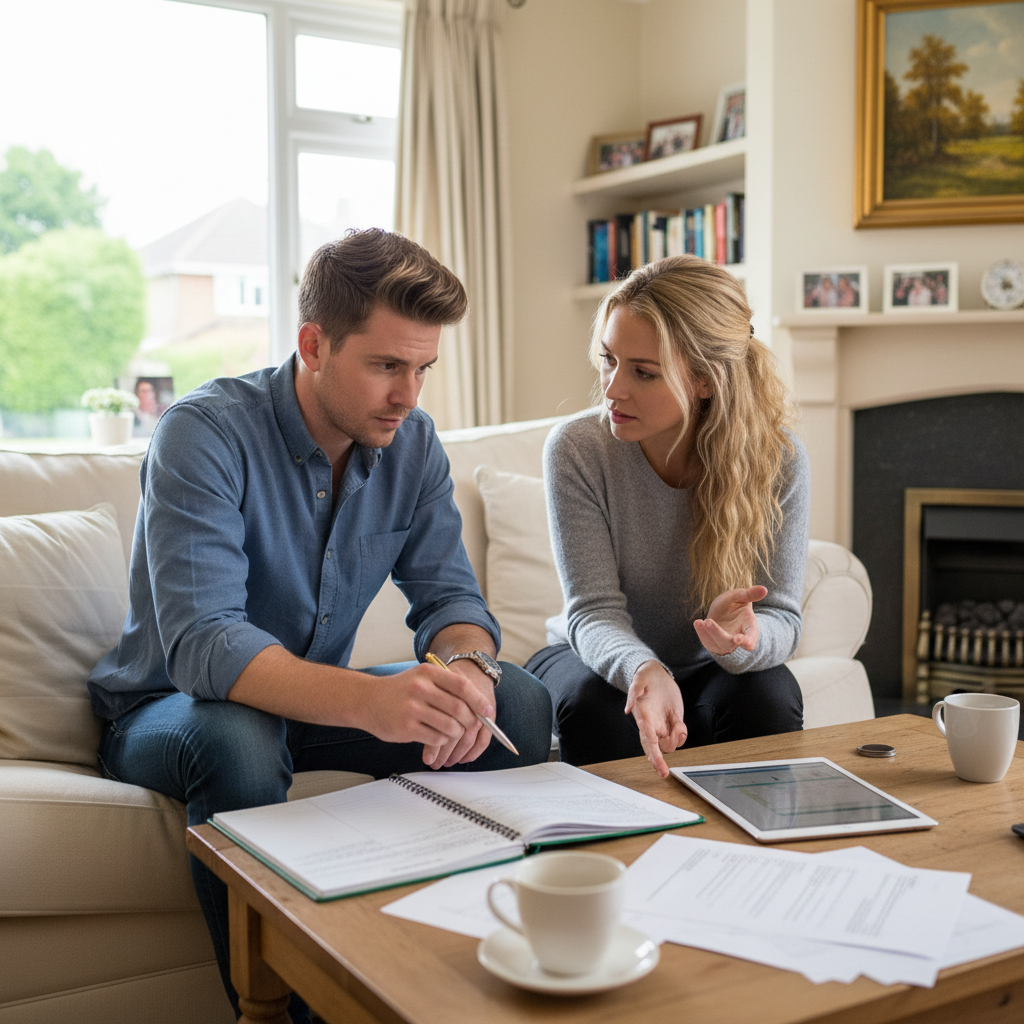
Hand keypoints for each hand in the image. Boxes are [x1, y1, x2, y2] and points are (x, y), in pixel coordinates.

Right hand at [354, 662, 494, 766]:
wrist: (366, 700)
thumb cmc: (399, 690)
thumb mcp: (421, 677)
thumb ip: (446, 686)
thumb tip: (477, 704)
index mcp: (428, 673)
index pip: (462, 686)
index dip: (478, 700)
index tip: (487, 710)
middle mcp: (421, 688)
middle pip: (459, 709)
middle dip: (470, 721)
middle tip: (470, 726)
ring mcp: (413, 708)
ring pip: (450, 726)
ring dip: (456, 733)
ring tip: (451, 732)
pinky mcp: (406, 727)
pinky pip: (437, 738)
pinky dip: (442, 740)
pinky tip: (436, 736)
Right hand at [625, 661, 686, 777]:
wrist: (657, 674)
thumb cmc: (645, 677)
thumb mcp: (638, 681)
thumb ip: (633, 693)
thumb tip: (627, 709)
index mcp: (644, 718)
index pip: (647, 740)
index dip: (653, 754)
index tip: (660, 767)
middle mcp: (653, 726)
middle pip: (656, 750)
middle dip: (661, 759)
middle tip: (664, 766)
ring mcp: (663, 725)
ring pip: (670, 745)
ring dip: (676, 740)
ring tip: (678, 724)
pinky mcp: (674, 721)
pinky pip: (679, 736)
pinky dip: (682, 734)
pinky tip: (680, 724)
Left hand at [693, 585, 766, 654]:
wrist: (723, 611)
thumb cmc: (735, 604)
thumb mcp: (741, 597)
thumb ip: (750, 594)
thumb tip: (764, 589)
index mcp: (749, 629)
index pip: (750, 641)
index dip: (746, 642)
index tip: (738, 639)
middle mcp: (736, 639)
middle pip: (728, 643)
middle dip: (718, 634)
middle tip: (709, 622)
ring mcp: (724, 643)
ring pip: (716, 643)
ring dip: (708, 633)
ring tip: (701, 621)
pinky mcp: (712, 643)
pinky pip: (706, 640)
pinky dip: (701, 632)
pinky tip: (698, 622)